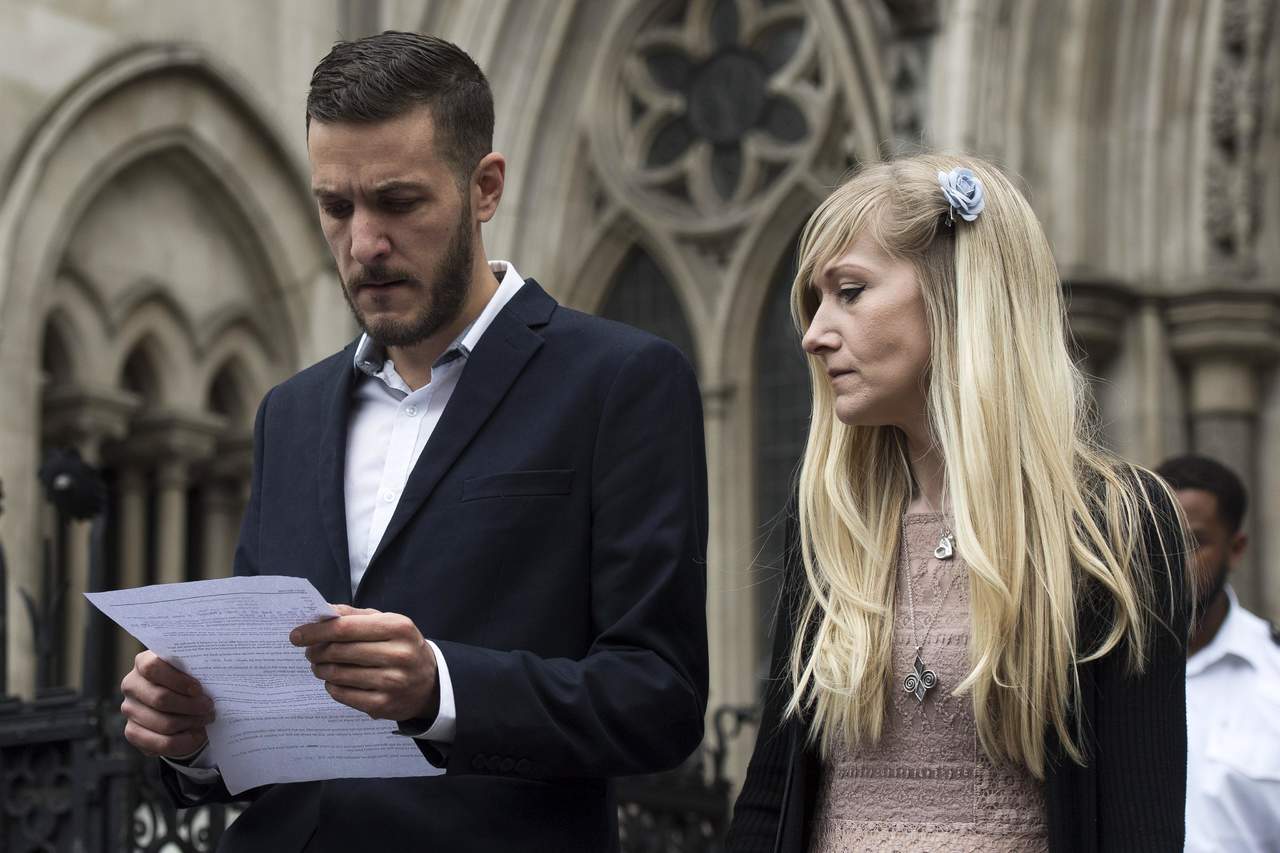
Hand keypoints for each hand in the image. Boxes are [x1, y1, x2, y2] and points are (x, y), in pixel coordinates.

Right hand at [121, 651, 214, 757]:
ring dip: (189, 723)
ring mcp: (129, 709)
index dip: (177, 680)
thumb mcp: (194, 671)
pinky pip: (159, 743)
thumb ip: (198, 669)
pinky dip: (183, 742)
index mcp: (143, 662)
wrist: (182, 705)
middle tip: (209, 707)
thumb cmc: (190, 682)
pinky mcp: (132, 732)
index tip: (198, 689)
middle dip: (190, 705)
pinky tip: (195, 735)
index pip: (152, 667)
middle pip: (159, 698)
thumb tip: (216, 676)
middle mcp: (131, 685)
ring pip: (162, 723)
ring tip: (205, 719)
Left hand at [291, 604, 439, 722]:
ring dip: (321, 669)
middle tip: (310, 651)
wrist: (430, 683)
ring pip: (338, 674)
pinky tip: (334, 681)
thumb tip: (320, 613)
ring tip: (320, 666)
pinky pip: (343, 694)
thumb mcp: (387, 623)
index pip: (346, 627)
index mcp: (398, 627)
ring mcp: (392, 682)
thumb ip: (354, 616)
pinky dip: (331, 687)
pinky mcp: (384, 704)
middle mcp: (398, 654)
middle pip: (339, 651)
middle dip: (316, 651)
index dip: (316, 631)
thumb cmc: (400, 646)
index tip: (297, 635)